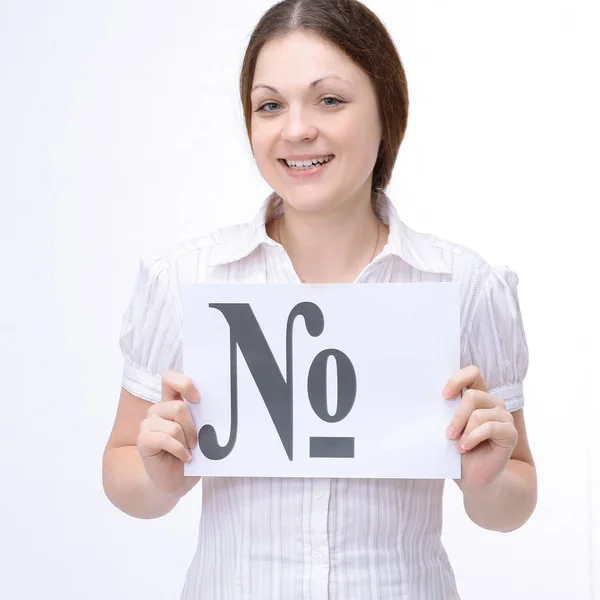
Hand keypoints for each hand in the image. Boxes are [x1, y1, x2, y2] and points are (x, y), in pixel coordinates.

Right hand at [137, 371, 200, 496]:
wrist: (174, 481)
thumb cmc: (188, 454)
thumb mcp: (199, 433)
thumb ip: (201, 417)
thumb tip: (219, 408)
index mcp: (171, 403)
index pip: (169, 379)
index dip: (183, 384)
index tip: (198, 398)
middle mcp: (158, 410)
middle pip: (178, 407)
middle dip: (192, 427)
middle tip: (195, 441)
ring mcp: (148, 424)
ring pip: (174, 425)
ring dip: (186, 441)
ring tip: (189, 450)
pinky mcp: (144, 440)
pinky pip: (166, 439)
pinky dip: (179, 450)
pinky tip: (184, 458)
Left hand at [443, 365, 517, 495]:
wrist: (473, 478)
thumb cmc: (458, 450)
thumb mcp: (449, 427)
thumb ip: (446, 411)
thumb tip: (427, 401)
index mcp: (477, 397)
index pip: (473, 373)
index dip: (458, 379)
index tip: (444, 395)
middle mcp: (492, 403)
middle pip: (472, 395)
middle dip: (456, 415)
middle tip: (448, 433)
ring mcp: (503, 417)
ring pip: (479, 413)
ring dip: (464, 431)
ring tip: (457, 445)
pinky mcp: (509, 433)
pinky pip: (490, 428)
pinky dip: (473, 438)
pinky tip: (465, 448)